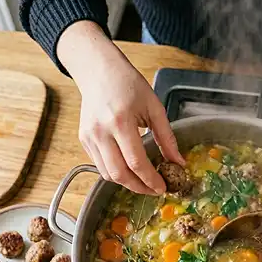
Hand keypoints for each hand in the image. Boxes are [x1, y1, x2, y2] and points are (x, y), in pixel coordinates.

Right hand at [57, 21, 185, 194]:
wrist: (98, 71)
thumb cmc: (128, 84)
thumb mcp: (154, 107)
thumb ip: (166, 137)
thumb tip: (178, 162)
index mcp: (120, 122)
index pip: (136, 162)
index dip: (151, 180)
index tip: (163, 187)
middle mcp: (101, 132)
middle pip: (119, 174)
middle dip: (139, 188)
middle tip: (154, 190)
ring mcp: (89, 137)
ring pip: (107, 174)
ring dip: (126, 183)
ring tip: (144, 181)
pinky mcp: (84, 140)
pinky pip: (100, 165)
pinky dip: (115, 172)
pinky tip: (129, 168)